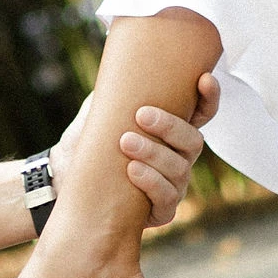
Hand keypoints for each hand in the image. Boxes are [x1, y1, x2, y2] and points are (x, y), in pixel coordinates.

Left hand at [52, 73, 220, 227]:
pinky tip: (132, 171)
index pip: (202, 114)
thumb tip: (120, 67)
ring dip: (154, 153)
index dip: (209, 98)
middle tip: (142, 115)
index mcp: (172, 133)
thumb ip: (113, 95)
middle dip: (170, 127)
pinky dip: (150, 182)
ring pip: (179, 169)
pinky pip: (167, 198)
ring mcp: (174, 186)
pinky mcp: (162, 211)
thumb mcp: (98, 114)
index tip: (204, 78)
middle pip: (194, 141)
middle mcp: (179, 158)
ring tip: (126, 142)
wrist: (68, 183)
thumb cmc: (87, 145)